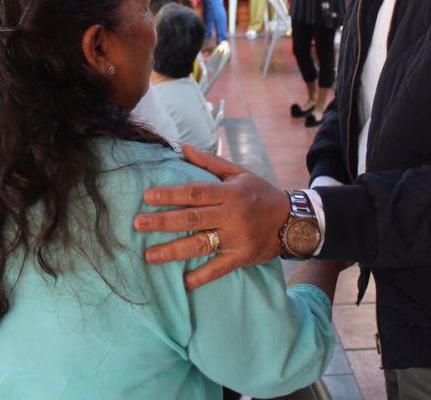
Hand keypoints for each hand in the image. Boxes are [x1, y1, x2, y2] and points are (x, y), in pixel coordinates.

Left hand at [134, 145, 289, 289]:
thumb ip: (210, 163)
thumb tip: (184, 148)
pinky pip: (219, 269)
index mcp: (230, 193)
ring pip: (200, 245)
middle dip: (163, 222)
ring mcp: (237, 238)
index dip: (171, 194)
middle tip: (138, 223)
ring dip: (173, 251)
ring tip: (149, 255)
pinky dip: (201, 277)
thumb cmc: (261, 193)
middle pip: (192, 219)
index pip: (195, 193)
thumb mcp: (239, 173)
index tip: (147, 196)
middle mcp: (232, 215)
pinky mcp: (242, 257)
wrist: (292, 220)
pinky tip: (183, 282)